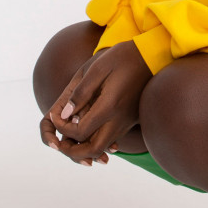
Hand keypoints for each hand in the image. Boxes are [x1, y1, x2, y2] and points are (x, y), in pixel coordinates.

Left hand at [40, 41, 152, 165]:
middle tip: (60, 142)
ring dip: (84, 148)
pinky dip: (97, 142)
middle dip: (73, 151)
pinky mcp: (130, 121)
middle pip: (93, 149)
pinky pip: (111, 139)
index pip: (80, 131)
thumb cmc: (123, 58)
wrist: (152, 56)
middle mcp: (119, 120)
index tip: (55, 116)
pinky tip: (88, 132)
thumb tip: (64, 114)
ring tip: (70, 137)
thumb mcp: (98, 69)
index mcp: (109, 106)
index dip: (62, 128)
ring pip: (103, 147)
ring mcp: (127, 122)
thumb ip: (81, 93)